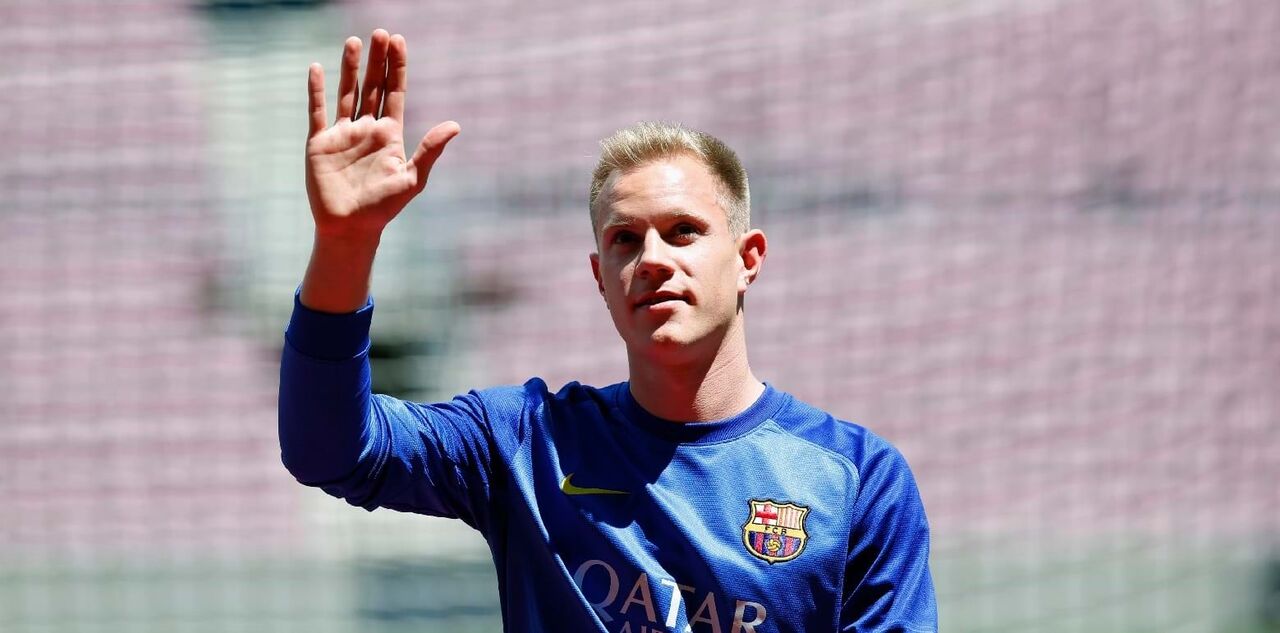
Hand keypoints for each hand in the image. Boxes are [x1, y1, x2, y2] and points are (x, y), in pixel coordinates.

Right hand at [304, 29, 459, 240]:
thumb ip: (430, 150)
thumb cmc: (384, 207)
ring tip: (354, 41)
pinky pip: (317, 111)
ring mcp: (343, 134)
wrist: (350, 228)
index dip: (397, 67)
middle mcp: (367, 129)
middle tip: (380, 33)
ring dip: (350, 67)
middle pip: (373, 86)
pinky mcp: (320, 142)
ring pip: (347, 92)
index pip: (395, 92)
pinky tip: (317, 68)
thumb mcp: (412, 178)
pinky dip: (316, 90)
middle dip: (377, 60)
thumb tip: (455, 125)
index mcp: (390, 134)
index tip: (398, 41)